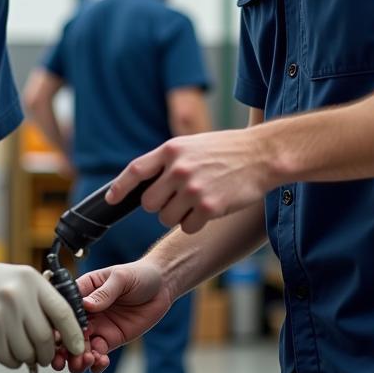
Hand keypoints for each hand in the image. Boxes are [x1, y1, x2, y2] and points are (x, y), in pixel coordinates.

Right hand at [0, 237, 85, 368]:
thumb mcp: (20, 279)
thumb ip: (42, 301)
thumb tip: (64, 333)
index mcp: (31, 280)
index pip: (63, 313)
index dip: (73, 335)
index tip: (78, 348)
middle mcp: (16, 297)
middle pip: (45, 338)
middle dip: (49, 353)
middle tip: (45, 354)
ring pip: (28, 353)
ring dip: (30, 358)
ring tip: (22, 347)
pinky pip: (9, 359)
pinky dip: (13, 360)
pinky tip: (6, 347)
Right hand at [52, 259, 170, 372]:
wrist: (162, 286)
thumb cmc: (138, 274)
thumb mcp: (121, 278)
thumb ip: (104, 292)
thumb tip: (87, 305)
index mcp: (82, 292)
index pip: (65, 309)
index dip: (59, 324)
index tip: (58, 335)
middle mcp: (86, 312)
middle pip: (68, 333)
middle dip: (64, 348)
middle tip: (66, 357)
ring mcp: (97, 328)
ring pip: (80, 349)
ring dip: (77, 359)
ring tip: (86, 361)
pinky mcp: (111, 340)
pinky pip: (99, 356)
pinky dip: (96, 364)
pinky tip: (101, 362)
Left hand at [106, 129, 273, 233]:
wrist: (262, 154)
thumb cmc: (225, 150)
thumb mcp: (191, 145)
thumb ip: (167, 160)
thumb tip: (141, 182)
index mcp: (171, 150)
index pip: (135, 171)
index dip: (120, 188)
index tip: (111, 199)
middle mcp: (178, 169)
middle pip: (148, 204)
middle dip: (159, 206)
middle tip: (177, 199)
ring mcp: (193, 188)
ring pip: (166, 218)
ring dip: (178, 216)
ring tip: (198, 200)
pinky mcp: (209, 207)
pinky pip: (187, 227)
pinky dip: (195, 224)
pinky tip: (210, 209)